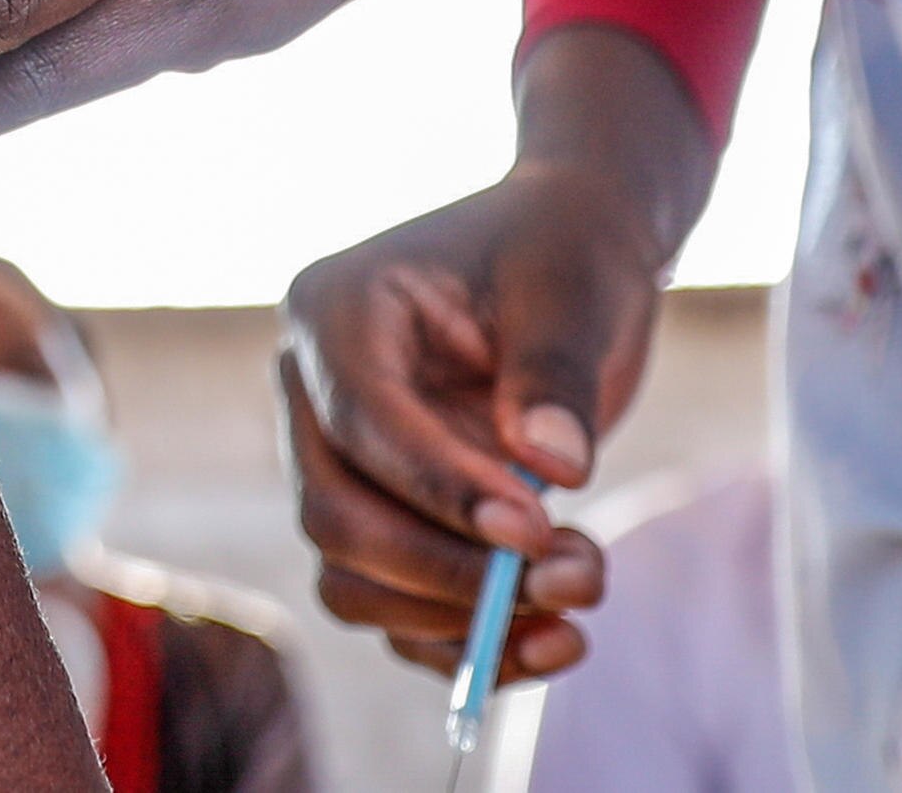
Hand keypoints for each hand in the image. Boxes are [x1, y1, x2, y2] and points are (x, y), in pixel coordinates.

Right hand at [276, 31, 717, 676]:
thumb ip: (554, 372)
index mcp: (336, 311)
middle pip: (337, 515)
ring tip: (584, 586)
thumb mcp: (571, 289)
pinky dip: (466, 647)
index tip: (537, 528)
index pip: (362, 421)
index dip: (440, 486)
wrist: (575, 260)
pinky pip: (398, 614)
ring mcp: (345, 467)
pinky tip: (556, 644)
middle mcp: (317, 395)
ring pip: (353, 580)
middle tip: (573, 575)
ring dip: (461, 617)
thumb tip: (550, 467)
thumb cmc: (565, 254)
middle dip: (449, 569)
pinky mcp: (390, 522)